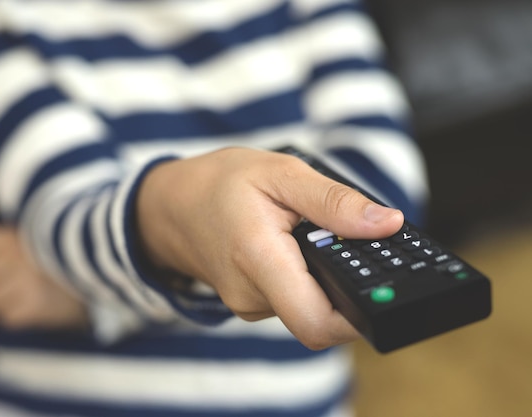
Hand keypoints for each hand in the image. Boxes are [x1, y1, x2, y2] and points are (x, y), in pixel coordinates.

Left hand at [0, 225, 88, 329]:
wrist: (107, 273)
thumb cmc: (71, 256)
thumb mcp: (41, 238)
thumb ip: (7, 244)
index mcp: (14, 236)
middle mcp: (13, 257)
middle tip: (18, 279)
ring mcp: (21, 283)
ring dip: (4, 299)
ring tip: (32, 291)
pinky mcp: (29, 307)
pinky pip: (6, 316)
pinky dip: (18, 314)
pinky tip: (38, 304)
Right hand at [137, 147, 403, 349]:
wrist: (172, 205)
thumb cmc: (220, 183)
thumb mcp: (281, 173)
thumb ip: (334, 202)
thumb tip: (388, 224)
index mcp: (259, 259)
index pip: (318, 323)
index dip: (360, 317)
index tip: (380, 288)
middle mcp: (251, 296)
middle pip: (320, 318)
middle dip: (346, 287)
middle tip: (346, 243)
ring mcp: (248, 305)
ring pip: (308, 309)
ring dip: (323, 278)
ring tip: (308, 236)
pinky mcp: (251, 305)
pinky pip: (292, 301)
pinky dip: (305, 278)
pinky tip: (294, 248)